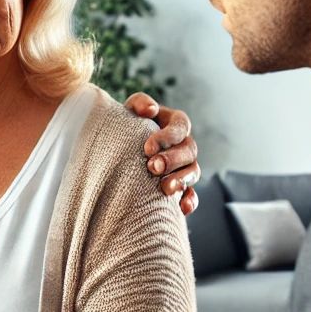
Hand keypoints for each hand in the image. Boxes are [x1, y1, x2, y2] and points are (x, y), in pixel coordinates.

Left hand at [124, 93, 199, 214]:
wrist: (117, 152)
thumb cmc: (124, 127)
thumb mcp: (129, 111)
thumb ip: (139, 103)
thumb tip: (151, 109)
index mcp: (174, 124)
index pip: (181, 126)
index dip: (167, 137)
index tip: (148, 148)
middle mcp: (183, 145)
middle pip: (189, 150)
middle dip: (172, 159)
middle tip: (152, 167)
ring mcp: (184, 167)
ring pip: (194, 172)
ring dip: (182, 180)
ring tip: (166, 188)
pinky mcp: (181, 187)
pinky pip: (192, 194)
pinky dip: (189, 201)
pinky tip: (182, 208)